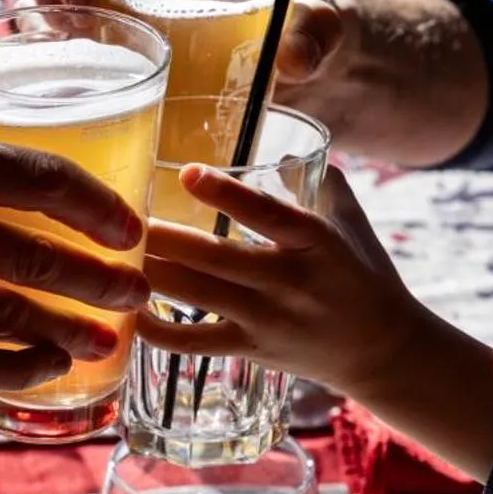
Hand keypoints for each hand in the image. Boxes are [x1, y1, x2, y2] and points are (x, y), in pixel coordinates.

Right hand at [0, 130, 148, 392]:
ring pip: (8, 315)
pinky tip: (46, 368)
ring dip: (71, 332)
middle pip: (35, 255)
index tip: (132, 227)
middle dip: (101, 280)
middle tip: (138, 291)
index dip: (96, 207)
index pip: (35, 177)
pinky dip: (14, 368)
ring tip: (109, 341)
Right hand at [22, 0, 486, 164]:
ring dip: (33, 14)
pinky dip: (40, 42)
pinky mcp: (102, 25)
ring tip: (52, 65)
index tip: (77, 4)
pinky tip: (48, 85)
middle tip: (61, 45)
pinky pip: (51, 20)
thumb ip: (317, 35)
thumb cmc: (303, 29)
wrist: (295, 54)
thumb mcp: (319, 28)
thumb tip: (295, 55)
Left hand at [140, 163, 492, 478]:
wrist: (383, 352)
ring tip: (109, 253)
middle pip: (217, 259)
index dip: (228, 196)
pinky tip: (127, 312)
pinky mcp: (251, 350)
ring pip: (198, 296)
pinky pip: (196, 344)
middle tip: (119, 213)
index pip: (270, 215)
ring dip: (152, 274)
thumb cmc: (362, 276)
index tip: (188, 172)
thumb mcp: (350, 222)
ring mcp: (268, 320)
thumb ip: (317, 180)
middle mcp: (291, 282)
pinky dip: (159, 331)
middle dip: (164, 237)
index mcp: (318, 243)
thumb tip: (279, 142)